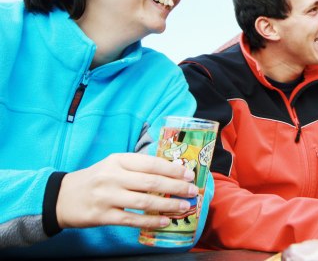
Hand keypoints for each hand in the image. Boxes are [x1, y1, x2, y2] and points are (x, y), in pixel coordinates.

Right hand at [56, 153, 197, 229]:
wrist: (61, 197)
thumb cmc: (96, 179)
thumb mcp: (113, 165)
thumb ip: (137, 167)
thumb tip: (171, 171)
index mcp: (118, 160)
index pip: (150, 163)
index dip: (172, 169)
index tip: (189, 174)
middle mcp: (112, 176)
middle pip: (151, 182)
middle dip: (176, 186)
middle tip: (192, 191)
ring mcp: (106, 196)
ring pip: (144, 201)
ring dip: (168, 205)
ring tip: (184, 206)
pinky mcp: (102, 216)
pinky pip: (132, 219)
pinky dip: (151, 221)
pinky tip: (165, 221)